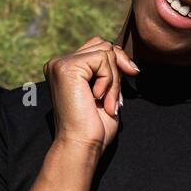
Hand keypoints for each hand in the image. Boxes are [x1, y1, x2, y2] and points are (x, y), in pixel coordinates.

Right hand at [43, 35, 139, 152]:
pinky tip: (98, 98)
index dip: (116, 61)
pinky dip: (109, 80)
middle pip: (102, 44)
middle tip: (115, 99)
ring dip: (114, 79)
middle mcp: (59, 63)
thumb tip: (123, 56)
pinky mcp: (66, 67)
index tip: (131, 76)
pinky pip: (102, 59)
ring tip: (107, 103)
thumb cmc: (94, 127)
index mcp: (65, 69)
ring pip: (104, 51)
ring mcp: (60, 64)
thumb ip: (109, 72)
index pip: (98, 48)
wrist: (81, 145)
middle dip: (118, 69)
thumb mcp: (106, 93)